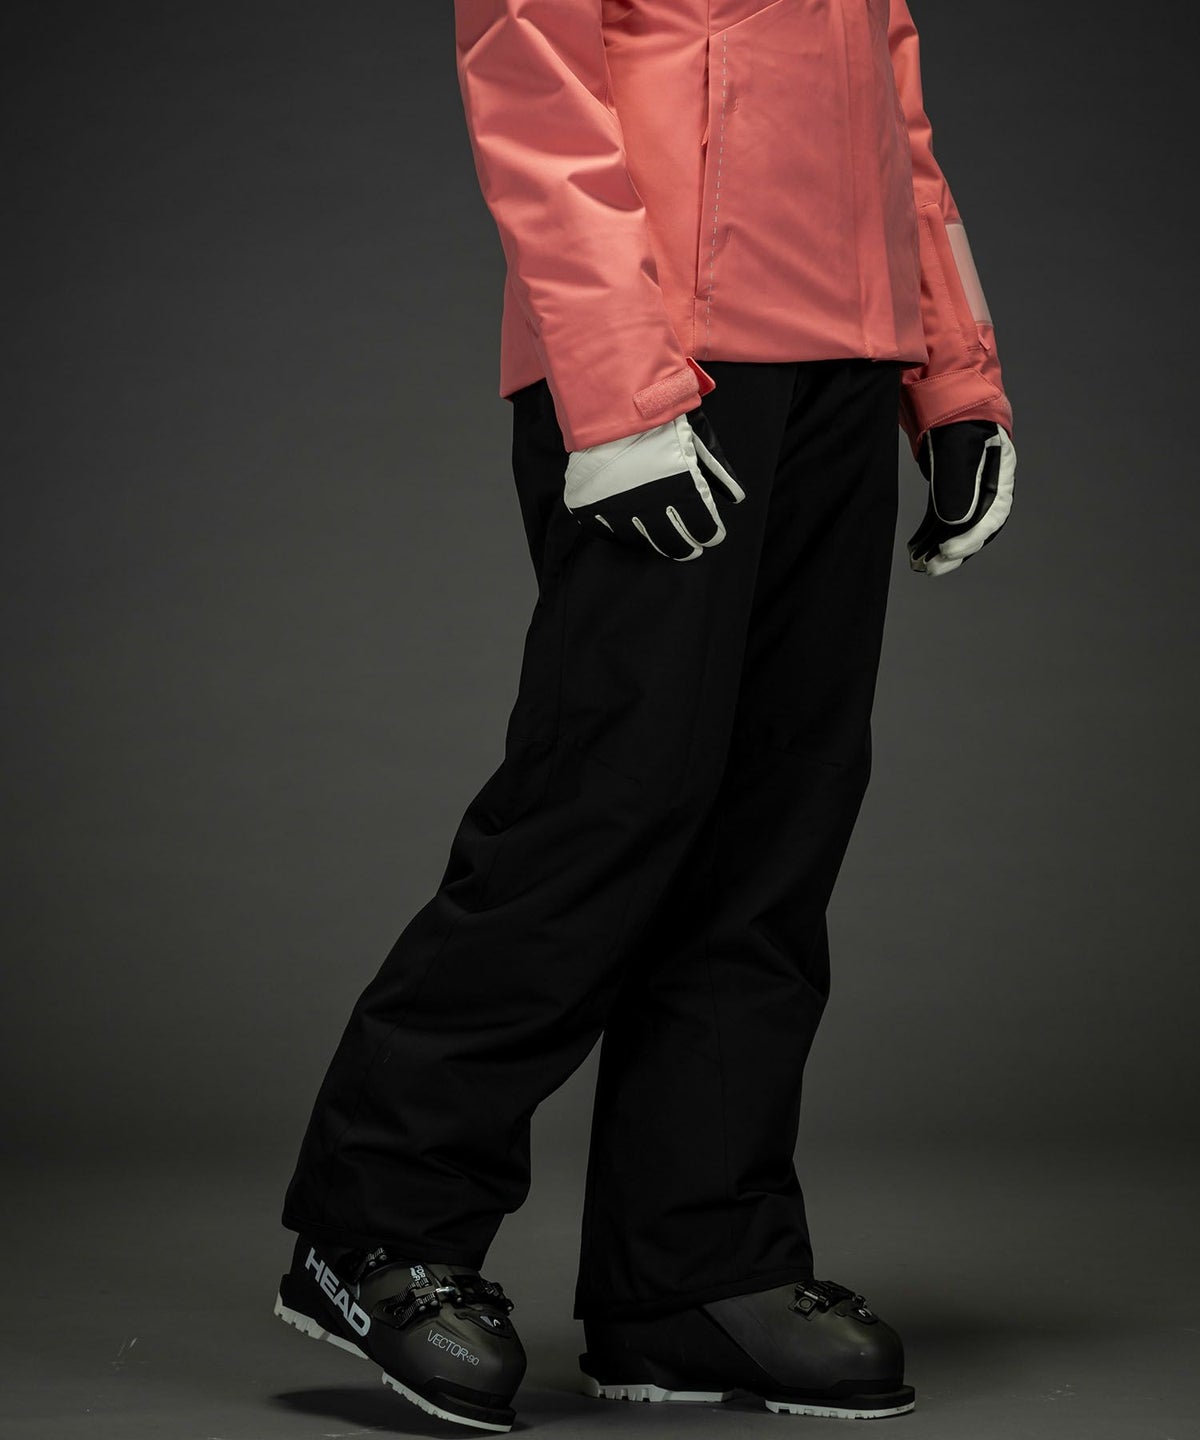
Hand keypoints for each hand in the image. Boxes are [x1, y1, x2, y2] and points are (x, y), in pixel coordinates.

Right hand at [564, 406, 744, 560]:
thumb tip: (735, 498)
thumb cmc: (658, 415)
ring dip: (655, 538)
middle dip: (686, 545)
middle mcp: (651, 507)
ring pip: (643, 541)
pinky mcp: (591, 507)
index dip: (709, 535)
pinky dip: (622, 530)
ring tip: (661, 531)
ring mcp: (618, 509)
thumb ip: (717, 471)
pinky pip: (610, 532)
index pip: (703, 531)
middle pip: (675, 545)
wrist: (609, 399)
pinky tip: (632, 522)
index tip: (710, 534)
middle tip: (689, 544)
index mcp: (681, 491)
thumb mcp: (696, 437)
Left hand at [907, 419, 1015, 576]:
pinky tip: (914, 549)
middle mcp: (989, 488)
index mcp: (1000, 476)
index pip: (992, 517)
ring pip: (957, 528)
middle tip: (931, 568)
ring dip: (937, 548)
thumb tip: (956, 521)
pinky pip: (942, 519)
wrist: (948, 399)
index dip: (970, 538)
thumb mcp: (959, 446)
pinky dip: (929, 535)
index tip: (946, 550)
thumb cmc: (959, 418)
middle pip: (975, 529)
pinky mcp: (951, 491)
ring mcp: (970, 491)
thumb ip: (959, 480)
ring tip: (918, 565)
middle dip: (953, 552)